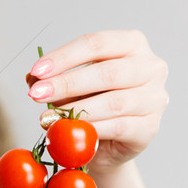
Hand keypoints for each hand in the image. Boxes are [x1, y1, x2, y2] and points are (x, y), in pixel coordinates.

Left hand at [25, 30, 168, 172]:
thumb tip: (32, 78)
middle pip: (106, 72)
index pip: (96, 44)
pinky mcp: (150, 128)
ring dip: (76, 109)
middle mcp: (151, 67)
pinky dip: (91, 128)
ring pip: (113, 102)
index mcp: (131, 44)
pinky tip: (70, 130)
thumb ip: (53, 78)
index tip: (37, 71)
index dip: (64, 57)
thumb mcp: (71, 86)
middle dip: (67, 83)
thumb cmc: (91, 103)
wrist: (106, 144)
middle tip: (37, 94)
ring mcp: (155, 98)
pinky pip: (118, 127)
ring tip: (49, 117)